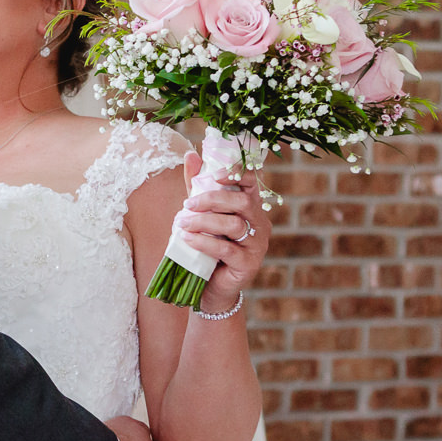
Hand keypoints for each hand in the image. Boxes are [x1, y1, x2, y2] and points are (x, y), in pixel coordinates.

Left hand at [174, 152, 270, 315]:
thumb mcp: (202, 213)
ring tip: (182, 223)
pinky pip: (227, 249)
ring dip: (204, 221)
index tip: (214, 174)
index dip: (237, 173)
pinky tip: (187, 239)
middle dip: (212, 199)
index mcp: (251, 206)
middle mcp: (259, 223)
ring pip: (234, 224)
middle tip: (187, 204)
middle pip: (241, 202)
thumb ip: (198, 186)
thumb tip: (190, 154)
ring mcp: (257, 244)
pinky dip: (205, 241)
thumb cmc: (207, 245)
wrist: (210, 286)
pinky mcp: (249, 264)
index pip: (252, 182)